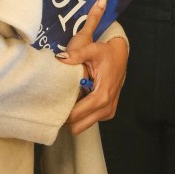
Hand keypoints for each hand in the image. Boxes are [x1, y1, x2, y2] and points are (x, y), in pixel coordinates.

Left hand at [57, 0, 128, 135]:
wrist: (122, 52)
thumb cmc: (104, 50)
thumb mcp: (90, 47)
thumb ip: (75, 53)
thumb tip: (59, 55)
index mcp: (101, 96)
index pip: (75, 117)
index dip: (62, 112)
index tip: (52, 103)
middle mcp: (106, 108)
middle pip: (77, 126)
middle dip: (67, 116)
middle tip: (60, 99)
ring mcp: (108, 111)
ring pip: (82, 125)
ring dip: (75, 115)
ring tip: (70, 97)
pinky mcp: (108, 111)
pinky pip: (90, 119)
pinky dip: (82, 113)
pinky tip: (79, 97)